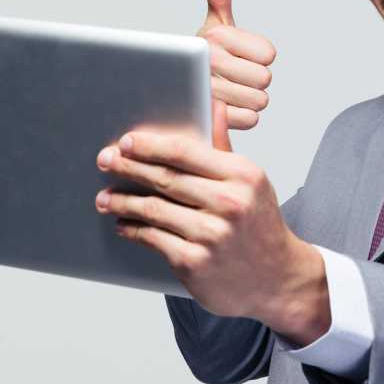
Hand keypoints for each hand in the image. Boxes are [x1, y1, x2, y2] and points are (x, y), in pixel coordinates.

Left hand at [95, 101, 329, 338]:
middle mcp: (229, 204)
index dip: (151, 145)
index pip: (186, 153)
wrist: (278, 278)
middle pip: (165, 178)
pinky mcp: (195, 263)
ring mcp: (211, 235)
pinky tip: (123, 223)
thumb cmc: (259, 224)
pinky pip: (153, 238)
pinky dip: (133, 229)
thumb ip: (225, 147)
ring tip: (104, 197)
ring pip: (153, 209)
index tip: (127, 141)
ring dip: (123, 201)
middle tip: (105, 160)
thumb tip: (213, 105)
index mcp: (242, 176)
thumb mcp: (251, 182)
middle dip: (128, 167)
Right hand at [196, 0, 276, 130]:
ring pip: (259, 101)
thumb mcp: (214, 24)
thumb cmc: (204, 55)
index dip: (260, 57)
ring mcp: (211, 92)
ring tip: (230, 91)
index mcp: (218, 36)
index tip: (241, 55)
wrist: (179, 88)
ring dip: (249, 99)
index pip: (269, 54)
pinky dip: (242, 117)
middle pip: (265, 79)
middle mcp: (211, 61)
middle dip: (255, 80)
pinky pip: (250, 120)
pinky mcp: (213, 118)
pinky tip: (227, 108)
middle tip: (236, 76)